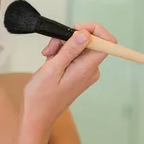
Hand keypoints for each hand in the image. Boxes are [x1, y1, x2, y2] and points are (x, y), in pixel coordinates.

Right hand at [22, 22, 116, 137]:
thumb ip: (70, 50)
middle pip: (89, 41)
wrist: (37, 114)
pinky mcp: (78, 72)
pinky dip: (61, 53)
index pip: (107, 42)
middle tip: (51, 47)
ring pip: (79, 46)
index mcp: (87, 68)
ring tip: (48, 56)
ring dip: (62, 46)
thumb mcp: (52, 69)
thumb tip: (86, 34)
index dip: (93, 30)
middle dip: (69, 38)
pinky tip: (50, 60)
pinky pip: (74, 54)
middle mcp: (90, 69)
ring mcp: (85, 71)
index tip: (75, 30)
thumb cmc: (41, 95)